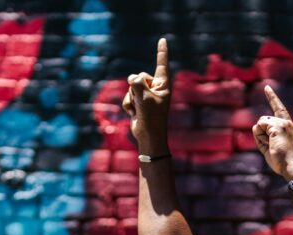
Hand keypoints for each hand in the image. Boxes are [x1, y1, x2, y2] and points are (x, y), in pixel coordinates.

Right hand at [121, 37, 170, 154]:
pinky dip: (129, 105)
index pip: (162, 64)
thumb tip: (132, 78)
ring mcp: (146, 95)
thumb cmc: (151, 118)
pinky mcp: (138, 102)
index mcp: (163, 85)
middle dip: (137, 88)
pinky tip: (135, 114)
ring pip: (132, 86)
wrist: (148, 136)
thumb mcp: (144, 98)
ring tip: (140, 110)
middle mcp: (156, 88)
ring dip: (132, 99)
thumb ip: (137, 83)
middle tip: (143, 102)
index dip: (161, 52)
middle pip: (140, 76)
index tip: (163, 40)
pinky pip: (128, 96)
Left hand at [252, 86, 292, 180]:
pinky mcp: (277, 127)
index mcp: (288, 128)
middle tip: (273, 147)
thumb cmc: (283, 162)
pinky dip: (260, 135)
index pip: (279, 110)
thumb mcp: (270, 149)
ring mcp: (282, 124)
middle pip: (264, 121)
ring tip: (273, 147)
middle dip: (261, 134)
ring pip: (261, 123)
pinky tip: (271, 143)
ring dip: (261, 136)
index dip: (272, 98)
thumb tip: (255, 126)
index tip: (266, 88)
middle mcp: (286, 123)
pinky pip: (259, 126)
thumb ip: (262, 138)